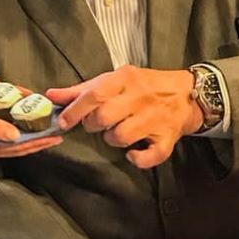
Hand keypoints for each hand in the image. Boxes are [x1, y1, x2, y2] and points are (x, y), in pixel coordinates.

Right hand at [0, 100, 61, 160]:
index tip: (55, 136)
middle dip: (38, 144)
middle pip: (17, 149)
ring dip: (28, 142)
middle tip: (57, 137)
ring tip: (44, 136)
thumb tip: (16, 135)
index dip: (38, 142)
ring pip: (10, 147)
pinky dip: (15, 139)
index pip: (18, 147)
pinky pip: (1, 143)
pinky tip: (20, 133)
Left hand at [47, 67, 202, 168]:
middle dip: (93, 125)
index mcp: (125, 79)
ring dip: (113, 140)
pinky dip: (138, 159)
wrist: (187, 94)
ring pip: (121, 137)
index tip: (63, 121)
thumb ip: (82, 90)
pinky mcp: (167, 138)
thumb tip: (51, 96)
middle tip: (97, 124)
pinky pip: (149, 156)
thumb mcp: (115, 81)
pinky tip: (134, 153)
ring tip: (117, 132)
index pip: (95, 94)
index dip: (74, 110)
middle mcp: (141, 98)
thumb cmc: (144, 86)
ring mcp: (155, 119)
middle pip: (104, 117)